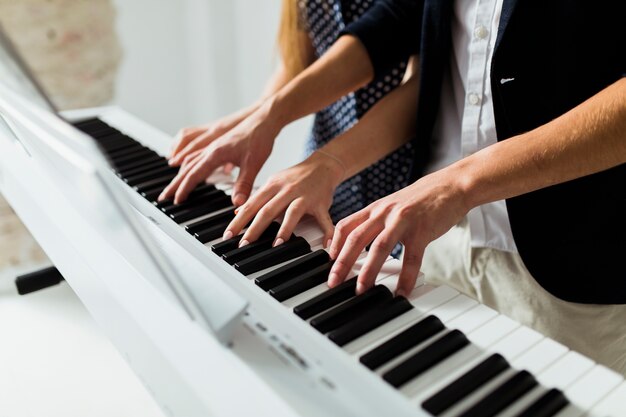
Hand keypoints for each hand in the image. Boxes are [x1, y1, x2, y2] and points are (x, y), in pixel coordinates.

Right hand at [159, 100, 282, 204]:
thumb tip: (237, 203)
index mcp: (215, 153)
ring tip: (172, 184)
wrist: (263, 119)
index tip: (176, 200)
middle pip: (186, 168)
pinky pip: (196, 152)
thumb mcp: (254, 164)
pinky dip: (186, 160)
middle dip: (175, 183)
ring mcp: (213, 145)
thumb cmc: (259, 138)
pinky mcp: (218, 143)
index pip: (194, 174)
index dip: (185, 188)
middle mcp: (210, 148)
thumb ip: (244, 184)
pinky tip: (186, 164)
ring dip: (179, 172)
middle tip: (164, 196)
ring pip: (189, 159)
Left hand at [223, 151, 344, 246]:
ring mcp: (304, 196)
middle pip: (267, 210)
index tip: (228, 235)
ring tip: (276, 244)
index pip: (251, 205)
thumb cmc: (295, 177)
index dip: (238, 221)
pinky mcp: (321, 203)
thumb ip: (257, 198)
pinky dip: (326, 231)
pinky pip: (323, 219)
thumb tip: (238, 211)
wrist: (322, 165)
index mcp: (272, 186)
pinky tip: (324, 244)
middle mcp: (287, 190)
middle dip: (254, 229)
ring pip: (292, 213)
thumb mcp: (273, 183)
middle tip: (244, 244)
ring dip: (285, 229)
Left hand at [327, 166, 469, 296]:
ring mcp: (402, 220)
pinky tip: (402, 292)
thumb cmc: (422, 198)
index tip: (328, 263)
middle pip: (356, 238)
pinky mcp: (422, 230)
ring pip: (379, 247)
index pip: (346, 226)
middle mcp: (384, 212)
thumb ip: (377, 220)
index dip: (334, 245)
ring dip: (368, 271)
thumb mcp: (392, 205)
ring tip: (361, 290)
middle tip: (333, 282)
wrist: (451, 184)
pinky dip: (405, 277)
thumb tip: (362, 240)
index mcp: (375, 208)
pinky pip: (411, 258)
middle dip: (342, 263)